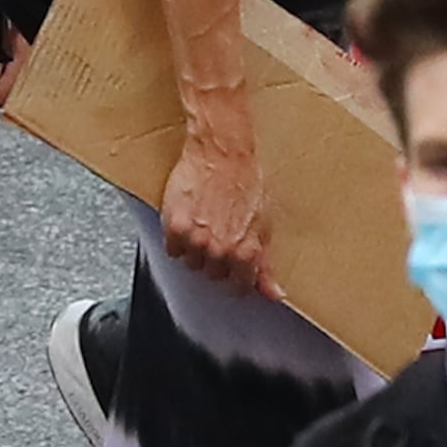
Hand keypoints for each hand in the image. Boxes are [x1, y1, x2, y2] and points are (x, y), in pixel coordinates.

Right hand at [160, 114, 270, 292]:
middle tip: (221, 234)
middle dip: (218, 259)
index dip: (238, 274)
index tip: (237, 266)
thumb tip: (274, 294)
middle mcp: (221, 251)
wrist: (224, 151)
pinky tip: (190, 220)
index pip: (239, 287)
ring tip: (206, 224)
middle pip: (213, 275)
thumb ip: (266, 264)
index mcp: (247, 253)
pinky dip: (178, 239)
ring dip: (197, 250)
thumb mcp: (266, 224)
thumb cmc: (248, 180)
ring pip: (191, 264)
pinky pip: (172, 250)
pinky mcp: (175, 227)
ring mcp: (197, 241)